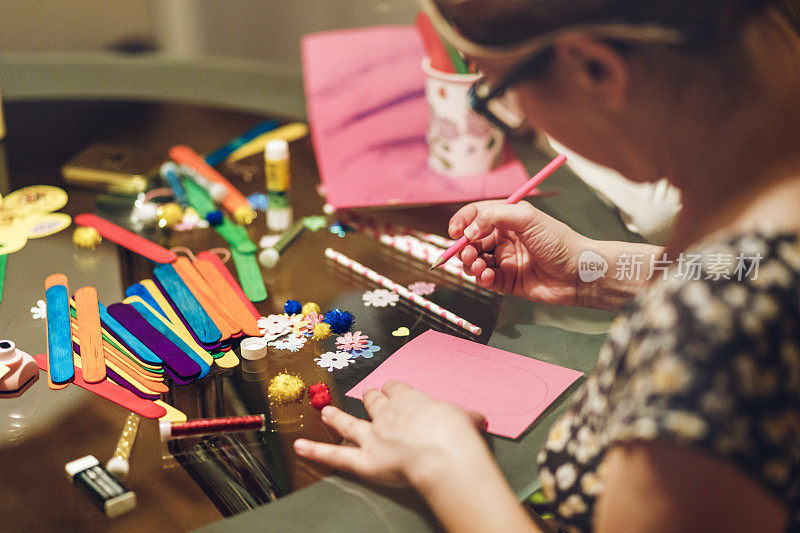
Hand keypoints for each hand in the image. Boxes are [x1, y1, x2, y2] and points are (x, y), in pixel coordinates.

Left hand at [293, 381, 490, 488]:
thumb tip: (477, 419)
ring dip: (336, 417)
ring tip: (326, 412)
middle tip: (368, 398)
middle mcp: (387, 414)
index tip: (394, 392)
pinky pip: (336, 455)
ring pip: (350, 422)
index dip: (394, 391)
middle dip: (370, 399)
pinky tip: (300, 447)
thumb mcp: (467, 417)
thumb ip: (467, 416)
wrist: (444, 455)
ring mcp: (372, 436)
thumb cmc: (456, 435)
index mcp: (410, 399)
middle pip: (373, 401)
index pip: (396, 389)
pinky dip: (316, 451)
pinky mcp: (364, 460)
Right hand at [449, 200, 588, 305]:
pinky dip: (481, 278)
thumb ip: (494, 216)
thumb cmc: (559, 242)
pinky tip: (488, 277)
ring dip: (470, 264)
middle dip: (464, 247)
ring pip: (474, 262)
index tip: (455, 232)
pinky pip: (485, 280)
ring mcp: (505, 261)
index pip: (476, 216)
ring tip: (479, 266)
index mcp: (508, 220)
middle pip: (471, 241)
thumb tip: (468, 229)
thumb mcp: (527, 218)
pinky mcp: (507, 282)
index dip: (462, 222)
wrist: (578, 274)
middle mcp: (504, 239)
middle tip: (468, 253)